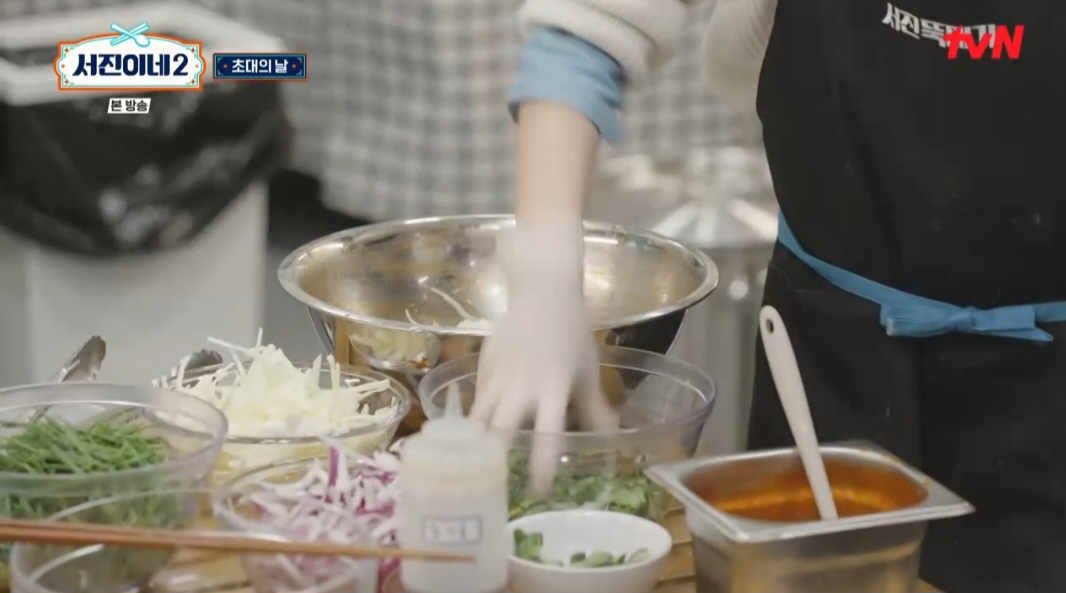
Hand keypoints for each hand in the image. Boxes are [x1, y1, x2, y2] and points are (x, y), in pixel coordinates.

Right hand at [471, 221, 619, 491]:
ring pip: (479, 418)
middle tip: (494, 486)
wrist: (542, 293)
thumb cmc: (571, 334)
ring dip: (477, 445)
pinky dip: (475, 420)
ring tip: (473, 470)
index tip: (540, 491)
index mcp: (552, 389)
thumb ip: (593, 408)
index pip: (547, 436)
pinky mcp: (483, 366)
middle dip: (494, 461)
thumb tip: (611, 441)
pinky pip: (476, 400)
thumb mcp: (587, 371)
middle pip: (500, 431)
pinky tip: (473, 437)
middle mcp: (521, 387)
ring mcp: (497, 376)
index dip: (542, 467)